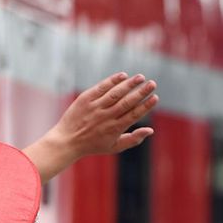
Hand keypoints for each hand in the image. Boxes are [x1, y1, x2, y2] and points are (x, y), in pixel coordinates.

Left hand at [24, 73, 157, 180]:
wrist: (67, 141)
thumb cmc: (93, 145)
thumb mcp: (114, 147)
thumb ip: (133, 139)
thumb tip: (151, 130)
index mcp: (115, 128)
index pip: (134, 114)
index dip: (146, 106)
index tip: (155, 97)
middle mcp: (106, 117)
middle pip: (127, 102)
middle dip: (141, 92)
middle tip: (152, 84)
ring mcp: (95, 107)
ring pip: (115, 93)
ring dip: (129, 84)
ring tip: (140, 77)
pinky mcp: (85, 99)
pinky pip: (101, 88)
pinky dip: (112, 81)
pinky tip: (123, 75)